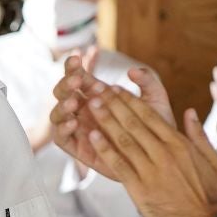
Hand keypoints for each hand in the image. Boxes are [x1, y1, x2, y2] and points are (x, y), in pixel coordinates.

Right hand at [51, 56, 172, 178]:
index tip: (77, 58)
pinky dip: (63, 129)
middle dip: (66, 84)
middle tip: (77, 81)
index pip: (78, 77)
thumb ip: (148, 82)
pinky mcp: (77, 148)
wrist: (158, 158)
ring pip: (58, 114)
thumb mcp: (155, 101)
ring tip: (74, 102)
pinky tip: (73, 122)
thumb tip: (133, 71)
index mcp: (95, 94)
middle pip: (62, 93)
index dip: (73, 67)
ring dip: (62, 106)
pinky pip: (61, 138)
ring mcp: (77, 129)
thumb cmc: (155, 126)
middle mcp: (82, 110)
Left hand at [83, 86, 216, 216]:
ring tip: (91, 105)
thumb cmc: (209, 194)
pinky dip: (104, 148)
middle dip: (113, 104)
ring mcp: (150, 170)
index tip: (117, 89)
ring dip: (105, 120)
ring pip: (123, 139)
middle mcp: (163, 153)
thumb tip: (189, 112)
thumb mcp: (213, 161)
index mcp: (179, 144)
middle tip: (97, 90)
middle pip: (133, 123)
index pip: (150, 116)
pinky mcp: (139, 188)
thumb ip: (200, 135)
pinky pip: (118, 163)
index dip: (130, 101)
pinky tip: (92, 135)